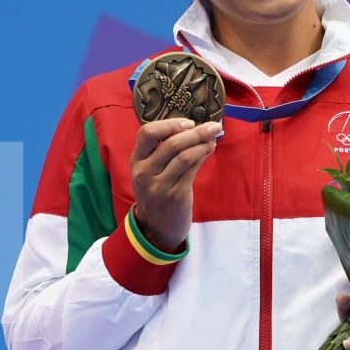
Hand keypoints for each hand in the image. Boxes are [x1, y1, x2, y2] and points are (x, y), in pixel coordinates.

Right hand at [129, 117, 220, 251]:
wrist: (156, 227)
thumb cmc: (156, 192)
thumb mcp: (149, 171)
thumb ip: (161, 151)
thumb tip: (191, 126)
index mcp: (136, 161)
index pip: (147, 133)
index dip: (169, 124)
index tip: (188, 122)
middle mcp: (144, 172)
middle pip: (171, 143)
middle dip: (196, 132)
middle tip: (213, 126)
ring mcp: (159, 185)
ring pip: (184, 156)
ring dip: (203, 143)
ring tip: (214, 137)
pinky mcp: (176, 195)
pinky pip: (192, 169)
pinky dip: (203, 155)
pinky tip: (209, 149)